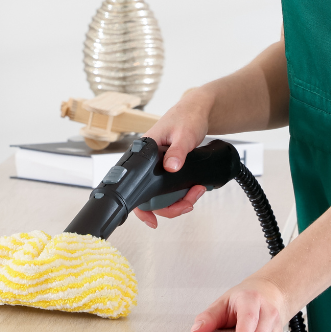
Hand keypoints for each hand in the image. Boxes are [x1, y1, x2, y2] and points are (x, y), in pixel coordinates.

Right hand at [132, 89, 211, 226]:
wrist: (197, 111)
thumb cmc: (187, 117)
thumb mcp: (184, 134)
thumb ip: (178, 151)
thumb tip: (171, 167)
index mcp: (144, 151)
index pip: (132, 183)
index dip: (141, 207)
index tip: (152, 220)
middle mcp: (147, 162)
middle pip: (150, 197)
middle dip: (171, 206)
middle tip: (188, 204)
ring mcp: (157, 167)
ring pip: (162, 196)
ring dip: (180, 201)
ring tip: (196, 193)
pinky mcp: (167, 168)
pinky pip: (171, 190)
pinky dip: (183, 194)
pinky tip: (194, 190)